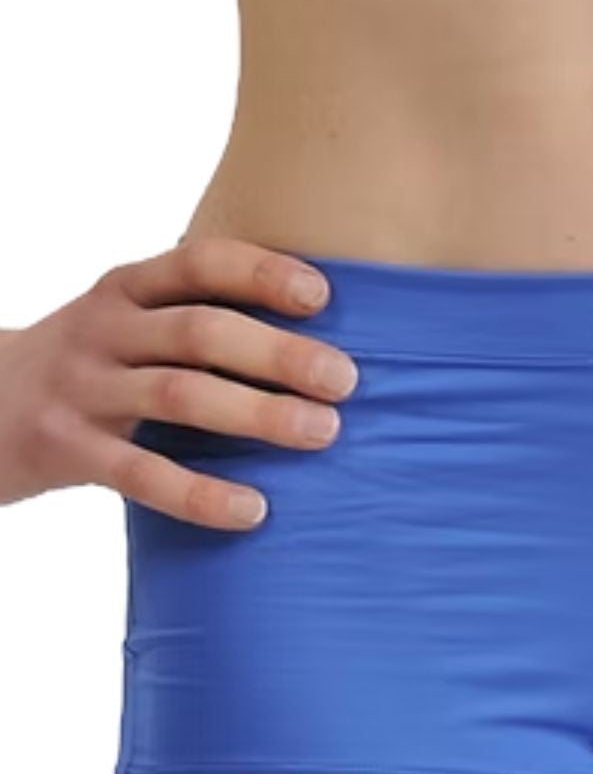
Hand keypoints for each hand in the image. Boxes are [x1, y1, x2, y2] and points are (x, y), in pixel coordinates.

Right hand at [0, 237, 358, 527]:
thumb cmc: (85, 368)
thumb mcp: (124, 326)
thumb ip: (193, 321)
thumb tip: (317, 341)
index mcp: (123, 290)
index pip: (197, 263)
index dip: (260, 273)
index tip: (323, 295)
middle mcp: (101, 330)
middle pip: (199, 332)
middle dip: (278, 353)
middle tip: (346, 380)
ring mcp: (81, 390)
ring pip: (178, 396)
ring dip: (257, 413)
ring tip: (322, 432)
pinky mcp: (65, 450)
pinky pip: (141, 474)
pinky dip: (201, 493)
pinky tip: (255, 509)